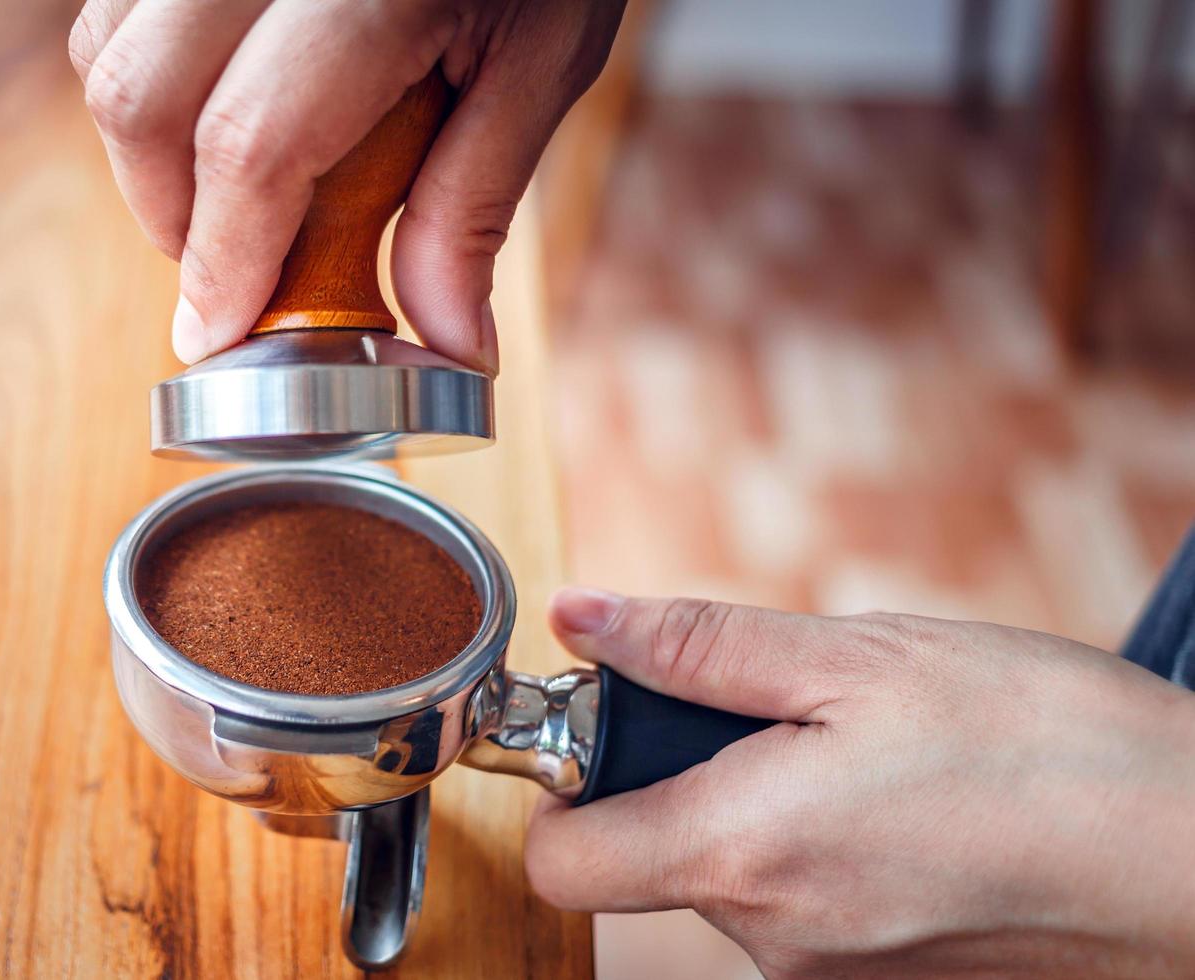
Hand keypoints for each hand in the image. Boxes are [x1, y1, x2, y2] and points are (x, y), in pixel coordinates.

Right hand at [69, 0, 625, 369]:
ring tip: (226, 187)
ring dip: (145, 144)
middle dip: (167, 213)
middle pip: (139, 95)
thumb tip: (446, 343)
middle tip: (226, 267)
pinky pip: (117, 1)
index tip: (213, 334)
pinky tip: (212, 101)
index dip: (221, 258)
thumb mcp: (542, 58)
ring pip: (106, 44)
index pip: (251, 142)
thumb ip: (475, 202)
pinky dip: (143, 72)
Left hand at [528, 589, 1194, 977]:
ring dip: (772, 804)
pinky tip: (915, 809)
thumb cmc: (1052, 748)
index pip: (562, 861)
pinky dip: (831, 850)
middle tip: (789, 708)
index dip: (561, 783)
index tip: (610, 719)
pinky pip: (811, 910)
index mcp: (744, 854)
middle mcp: (774, 944)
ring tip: (879, 756)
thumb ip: (698, 646)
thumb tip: (581, 615)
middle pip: (656, 855)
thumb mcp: (863, 658)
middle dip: (690, 770)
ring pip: (740, 876)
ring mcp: (834, 979)